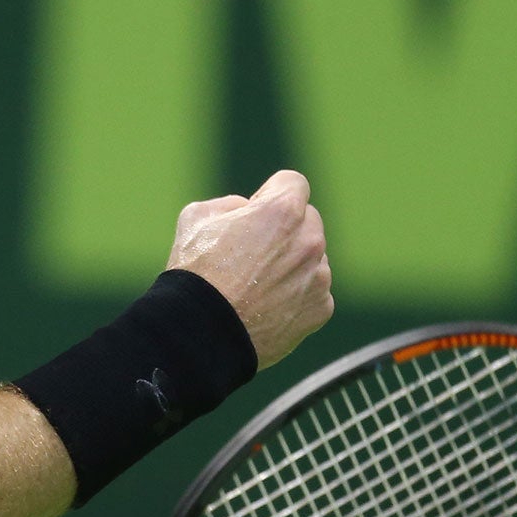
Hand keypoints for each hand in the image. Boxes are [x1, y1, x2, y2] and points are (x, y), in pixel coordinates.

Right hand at [167, 169, 332, 368]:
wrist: (202, 333)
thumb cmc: (196, 274)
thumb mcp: (197, 218)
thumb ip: (230, 204)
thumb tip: (246, 210)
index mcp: (283, 211)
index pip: (293, 183)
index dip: (269, 195)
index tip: (254, 214)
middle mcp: (309, 241)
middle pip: (307, 221)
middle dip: (285, 229)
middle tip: (253, 253)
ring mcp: (318, 277)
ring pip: (312, 258)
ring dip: (293, 264)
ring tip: (257, 286)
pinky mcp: (320, 308)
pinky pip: (314, 292)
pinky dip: (296, 296)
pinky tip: (267, 306)